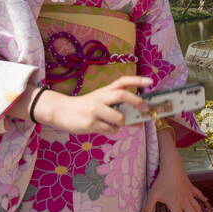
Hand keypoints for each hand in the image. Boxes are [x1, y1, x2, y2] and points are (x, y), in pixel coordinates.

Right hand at [37, 76, 152, 134]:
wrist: (61, 111)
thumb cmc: (86, 107)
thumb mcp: (100, 101)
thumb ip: (117, 107)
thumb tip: (138, 119)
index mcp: (104, 90)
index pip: (122, 81)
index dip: (137, 80)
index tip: (151, 82)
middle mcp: (100, 98)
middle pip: (122, 95)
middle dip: (137, 102)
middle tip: (145, 108)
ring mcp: (95, 110)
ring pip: (119, 118)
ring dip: (122, 123)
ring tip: (115, 124)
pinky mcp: (90, 123)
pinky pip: (110, 130)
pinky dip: (112, 131)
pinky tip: (104, 128)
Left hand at [144, 156, 203, 211]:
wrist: (172, 166)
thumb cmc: (161, 181)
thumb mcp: (152, 195)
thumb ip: (148, 209)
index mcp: (176, 205)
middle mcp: (185, 202)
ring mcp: (189, 195)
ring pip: (198, 209)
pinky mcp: (191, 188)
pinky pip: (198, 195)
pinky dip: (203, 199)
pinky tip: (206, 202)